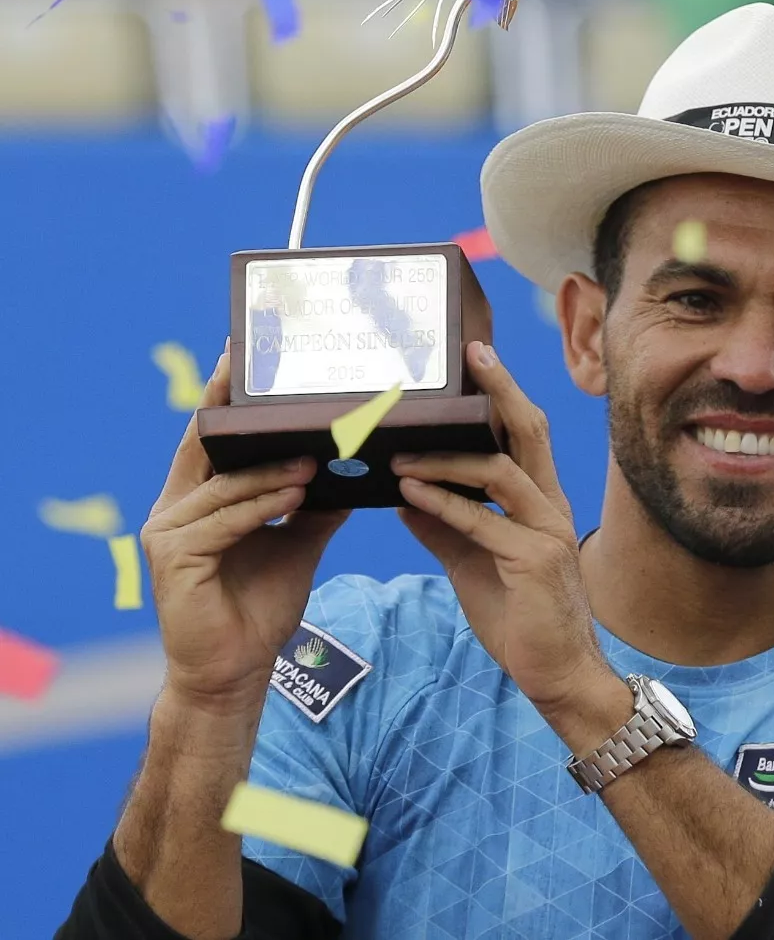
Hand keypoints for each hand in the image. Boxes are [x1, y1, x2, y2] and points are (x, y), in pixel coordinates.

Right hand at [141, 341, 349, 709]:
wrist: (237, 673)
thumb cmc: (259, 607)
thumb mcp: (296, 543)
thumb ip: (313, 504)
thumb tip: (348, 464)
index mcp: (197, 500)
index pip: (209, 440)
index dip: (220, 400)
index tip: (237, 357)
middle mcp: (173, 509)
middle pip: (207, 450)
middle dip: (235, 415)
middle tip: (267, 382)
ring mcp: (168, 533)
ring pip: (226, 487)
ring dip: (272, 471)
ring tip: (315, 456)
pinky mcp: (173, 560)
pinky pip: (225, 522)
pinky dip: (262, 506)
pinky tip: (296, 493)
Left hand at [392, 341, 611, 715]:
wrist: (557, 674)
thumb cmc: (519, 615)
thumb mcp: (473, 562)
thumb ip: (445, 526)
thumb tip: (405, 496)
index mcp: (540, 501)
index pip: (525, 433)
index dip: (504, 392)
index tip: (477, 356)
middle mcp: (550, 506)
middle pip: (528, 432)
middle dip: (500, 390)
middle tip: (470, 357)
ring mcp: (547, 531)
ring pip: (500, 472)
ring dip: (446, 458)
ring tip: (399, 452)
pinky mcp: (534, 562)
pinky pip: (485, 523)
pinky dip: (445, 504)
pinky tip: (409, 493)